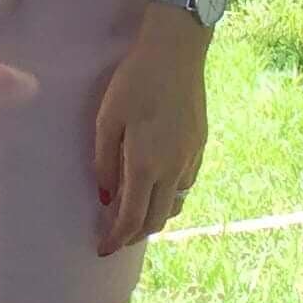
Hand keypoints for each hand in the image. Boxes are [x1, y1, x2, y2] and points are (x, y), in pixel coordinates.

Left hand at [91, 9, 209, 255]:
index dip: (117, 238)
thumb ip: (104, 161)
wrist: (177, 52)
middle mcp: (173, 169)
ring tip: (137, 215)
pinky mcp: (200, 145)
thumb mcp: (107, 119)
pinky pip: (186, 184)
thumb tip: (105, 196)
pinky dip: (171, 195)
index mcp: (146, 165)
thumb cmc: (134, 82)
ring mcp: (191, 158)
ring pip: (175, 204)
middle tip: (116, 236)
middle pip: (157, 219)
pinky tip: (159, 186)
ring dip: (156, 216)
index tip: (103, 249)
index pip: (132, 218)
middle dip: (135, 234)